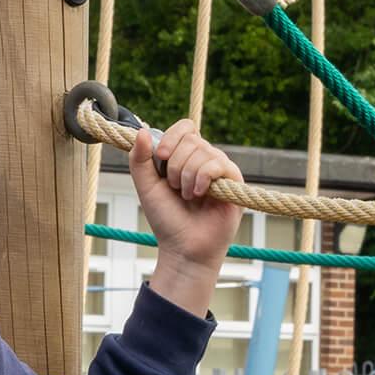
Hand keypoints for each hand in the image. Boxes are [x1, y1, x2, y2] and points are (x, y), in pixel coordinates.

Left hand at [136, 119, 243, 318]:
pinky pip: (218, 164)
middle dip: (176, 165)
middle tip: (175, 189)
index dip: (171, 138)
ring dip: (187, 177)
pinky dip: (202, 178)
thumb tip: (143, 130)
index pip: (184, 128)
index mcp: (185, 156)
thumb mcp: (146, 186)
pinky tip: (200, 195)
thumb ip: (139, 159)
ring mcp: (220, 169)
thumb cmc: (166, 219)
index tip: (161, 157)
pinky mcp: (234, 181)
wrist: (183, 246)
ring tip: (188, 197)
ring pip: (203, 151)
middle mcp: (204, 159)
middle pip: (191, 139)